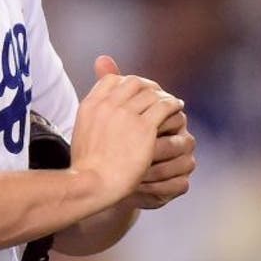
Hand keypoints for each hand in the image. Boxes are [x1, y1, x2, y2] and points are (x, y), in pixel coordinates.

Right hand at [69, 55, 184, 207]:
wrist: (93, 181)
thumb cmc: (87, 164)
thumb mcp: (82, 132)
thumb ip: (93, 117)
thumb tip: (99, 113)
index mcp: (91, 104)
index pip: (112, 79)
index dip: (126, 82)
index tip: (136, 92)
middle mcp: (107, 104)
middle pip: (133, 82)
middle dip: (147, 86)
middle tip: (157, 94)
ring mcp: (125, 114)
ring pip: (151, 93)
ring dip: (163, 95)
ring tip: (172, 102)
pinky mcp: (144, 127)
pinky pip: (164, 106)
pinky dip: (172, 104)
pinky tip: (177, 109)